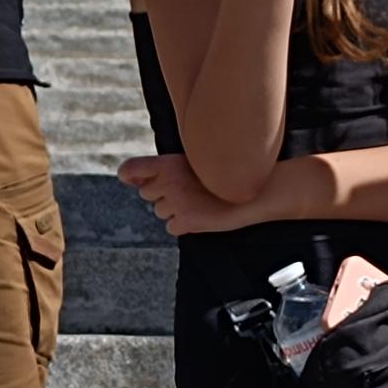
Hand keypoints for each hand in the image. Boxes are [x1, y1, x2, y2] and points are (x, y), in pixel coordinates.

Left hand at [119, 153, 255, 234]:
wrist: (258, 189)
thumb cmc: (227, 173)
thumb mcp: (196, 160)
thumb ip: (168, 168)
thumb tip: (133, 180)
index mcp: (169, 162)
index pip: (130, 169)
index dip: (130, 176)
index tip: (134, 180)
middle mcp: (168, 181)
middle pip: (147, 194)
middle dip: (163, 195)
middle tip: (190, 191)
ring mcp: (176, 201)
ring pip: (160, 212)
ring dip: (175, 210)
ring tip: (200, 202)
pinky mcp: (186, 220)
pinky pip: (173, 228)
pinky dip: (185, 226)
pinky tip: (203, 215)